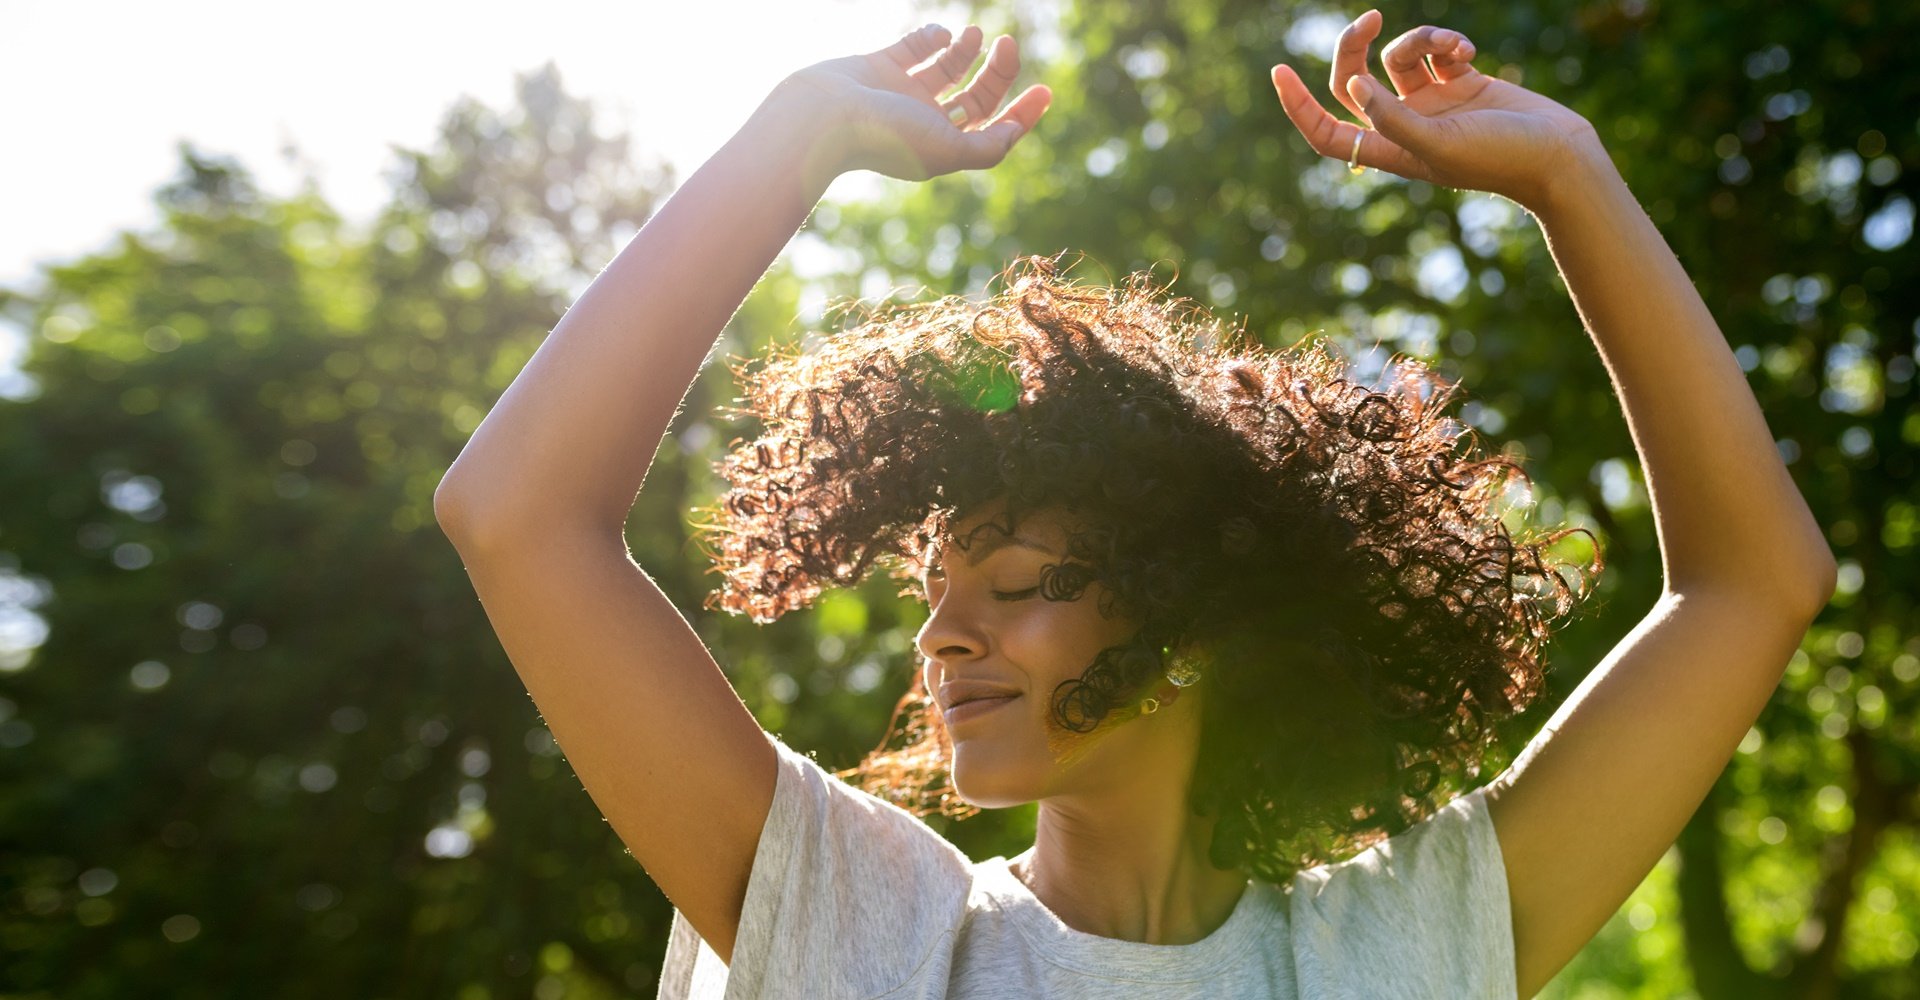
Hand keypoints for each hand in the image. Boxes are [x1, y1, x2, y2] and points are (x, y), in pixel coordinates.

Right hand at [777, 23, 1052, 181]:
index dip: (1021, 114)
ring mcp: (901, 94)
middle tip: (1007, 46)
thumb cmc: (885, 137)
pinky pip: (915, 47)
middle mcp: (924, 122)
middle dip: (997, 73)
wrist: (822, 117)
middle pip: (975, 97)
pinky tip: (941, 35)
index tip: (1045, 90)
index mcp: (941, 147)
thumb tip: (1014, 132)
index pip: (991, 131)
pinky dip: (932, 37)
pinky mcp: (880, 67)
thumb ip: (987, 148)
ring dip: (967, 50)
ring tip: (975, 35)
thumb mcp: (947, 150)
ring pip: (947, 69)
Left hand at [1270, 9, 1603, 211]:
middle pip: (1354, 80)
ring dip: (1422, 39)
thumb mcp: (1437, 144)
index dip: (1298, 107)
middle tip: (1369, 19)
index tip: (1278, 71)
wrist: (1557, 154)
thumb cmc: (1498, 159)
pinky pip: (1436, 49)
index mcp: (1389, 150)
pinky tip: (1469, 53)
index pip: (1326, 131)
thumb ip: (1391, 117)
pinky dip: (1448, 42)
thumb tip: (1353, 85)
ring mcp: (1431, 103)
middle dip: (1355, 47)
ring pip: (1400, 56)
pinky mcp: (1460, 82)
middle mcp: (1403, 125)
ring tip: (1453, 47)